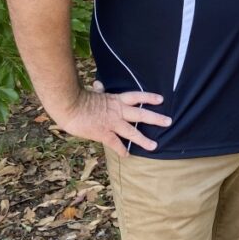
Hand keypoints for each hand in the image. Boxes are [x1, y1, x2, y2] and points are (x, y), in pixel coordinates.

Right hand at [56, 80, 170, 155]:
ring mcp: (112, 123)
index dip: (149, 97)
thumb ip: (99, 91)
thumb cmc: (78, 98)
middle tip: (169, 121)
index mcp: (116, 99)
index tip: (161, 99)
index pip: (137, 96)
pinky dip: (121, 150)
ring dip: (144, 140)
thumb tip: (99, 84)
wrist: (69, 106)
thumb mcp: (93, 93)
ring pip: (132, 132)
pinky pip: (116, 144)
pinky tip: (127, 155)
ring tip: (154, 146)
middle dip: (156, 118)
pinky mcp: (104, 134)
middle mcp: (118, 111)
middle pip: (141, 114)